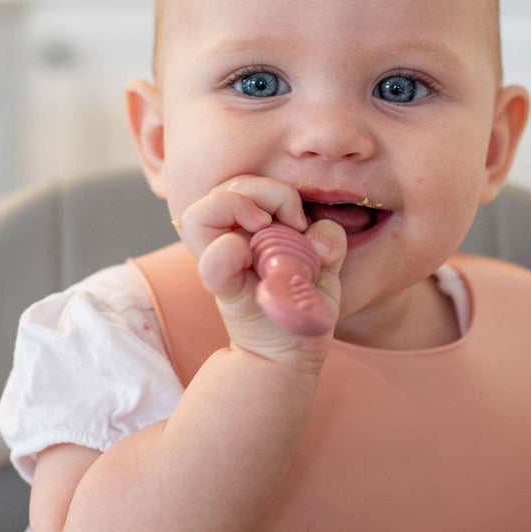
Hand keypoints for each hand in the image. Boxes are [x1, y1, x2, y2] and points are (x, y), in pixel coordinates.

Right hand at [172, 176, 346, 356]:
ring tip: (266, 228)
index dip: (276, 190)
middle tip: (293, 222)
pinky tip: (248, 255)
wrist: (293, 349)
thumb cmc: (303, 298)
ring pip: (200, 213)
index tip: (301, 219)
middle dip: (267, 191)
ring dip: (239, 208)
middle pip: (227, 186)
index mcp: (250, 225)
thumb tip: (318, 239)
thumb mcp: (326, 262)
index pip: (245, 183)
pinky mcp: (225, 291)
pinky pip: (211, 265)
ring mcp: (221, 263)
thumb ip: (329, 239)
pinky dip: (225, 254)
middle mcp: (229, 237)